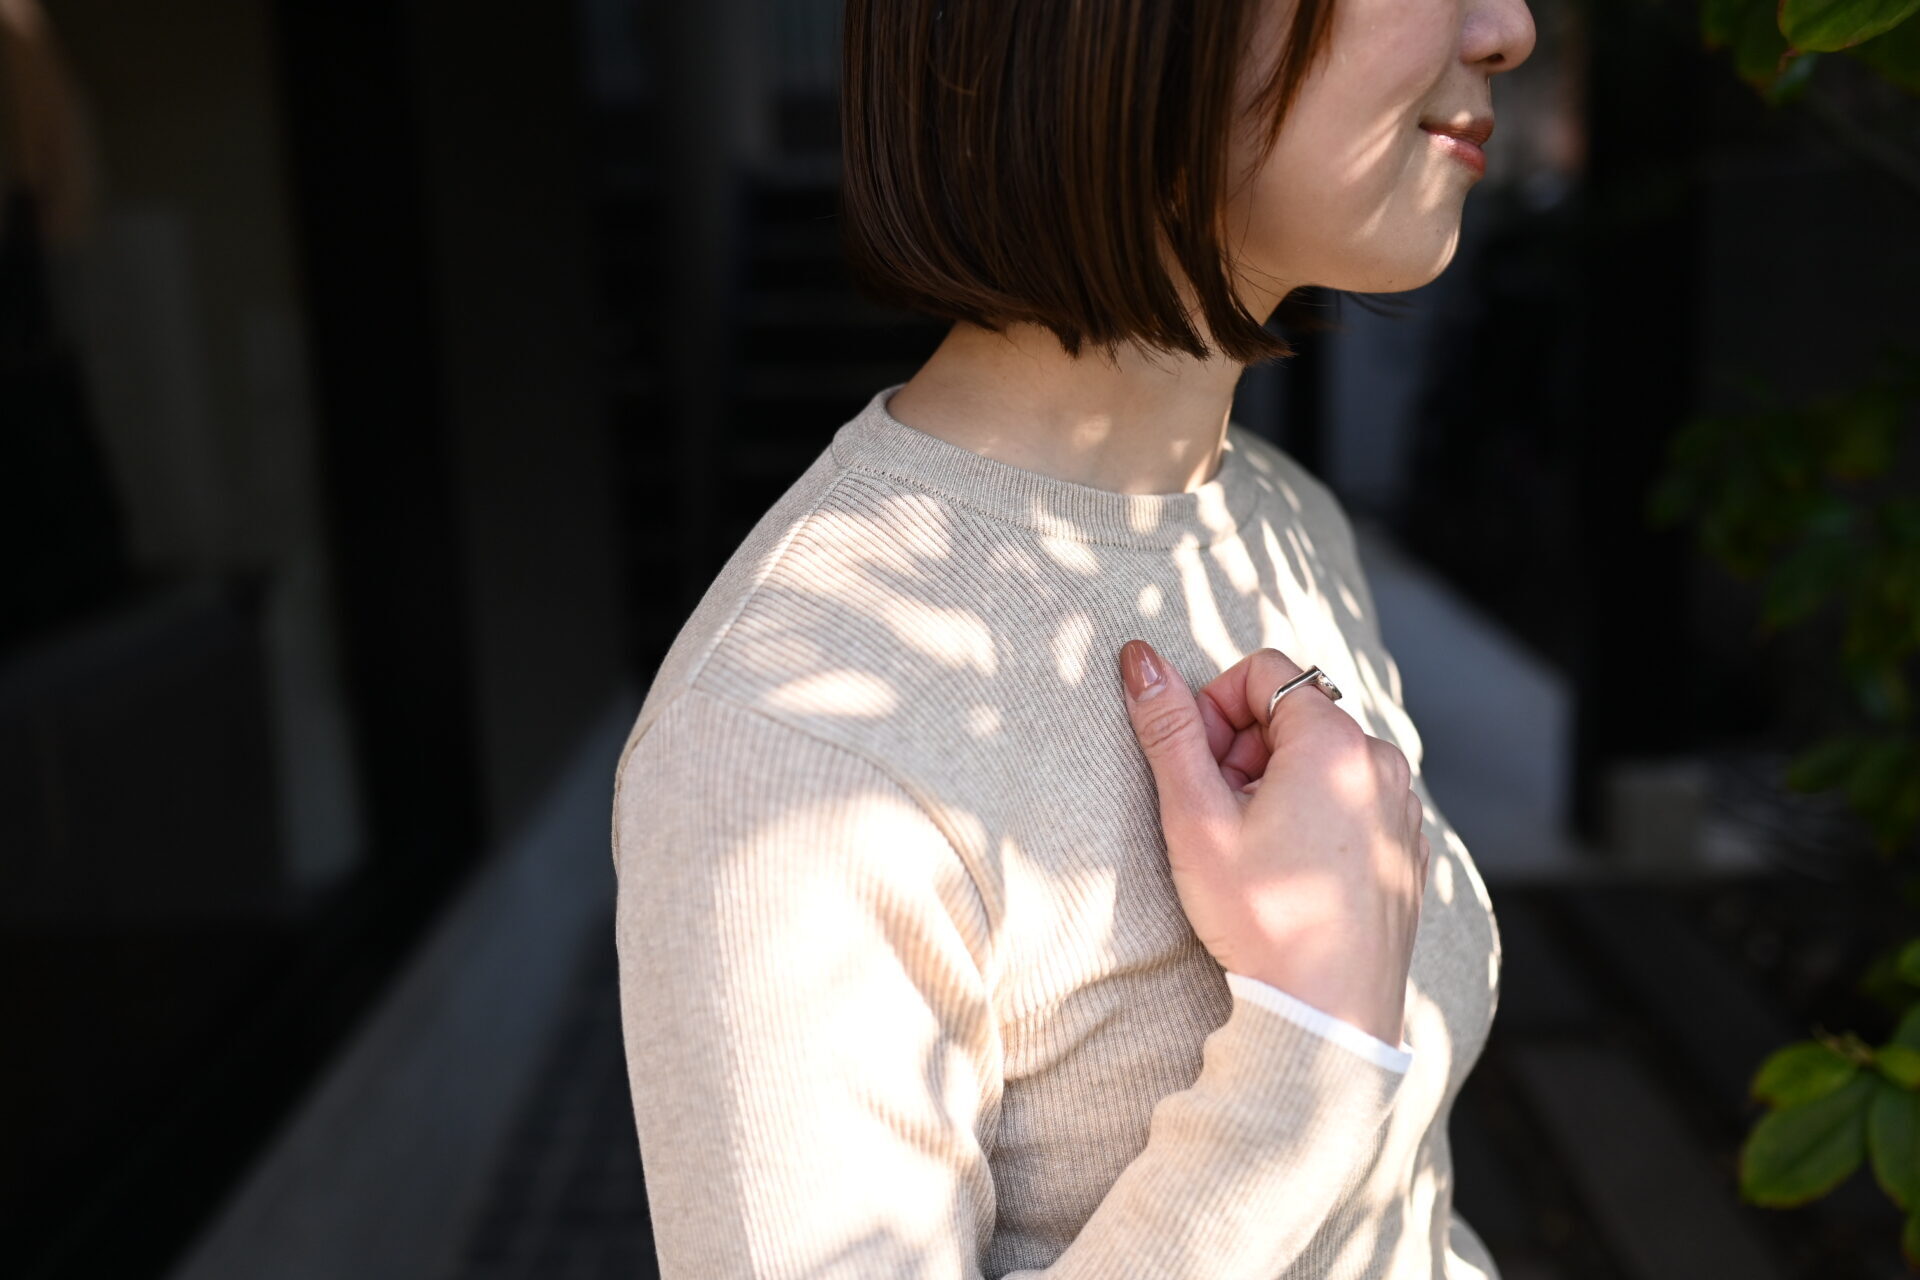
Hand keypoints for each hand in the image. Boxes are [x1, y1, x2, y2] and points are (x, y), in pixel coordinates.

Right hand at [1116, 639, 1428, 1046]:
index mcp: (1335, 742)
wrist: (1327, 1016)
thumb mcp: (1196, 818)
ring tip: (1253, 848)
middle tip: (1217, 814)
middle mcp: (1382, 763)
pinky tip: (1290, 872)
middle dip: (1242, 748)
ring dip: (1276, 783)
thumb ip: (1168, 728)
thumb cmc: (1259, 918)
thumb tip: (1138, 656)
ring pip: (1323, 759)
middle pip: (1294, 714)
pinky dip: (1315, 815)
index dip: (1214, 710)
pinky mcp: (1407, 849)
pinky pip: (1353, 801)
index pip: (1263, 672)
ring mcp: (1402, 808)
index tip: (1197, 769)